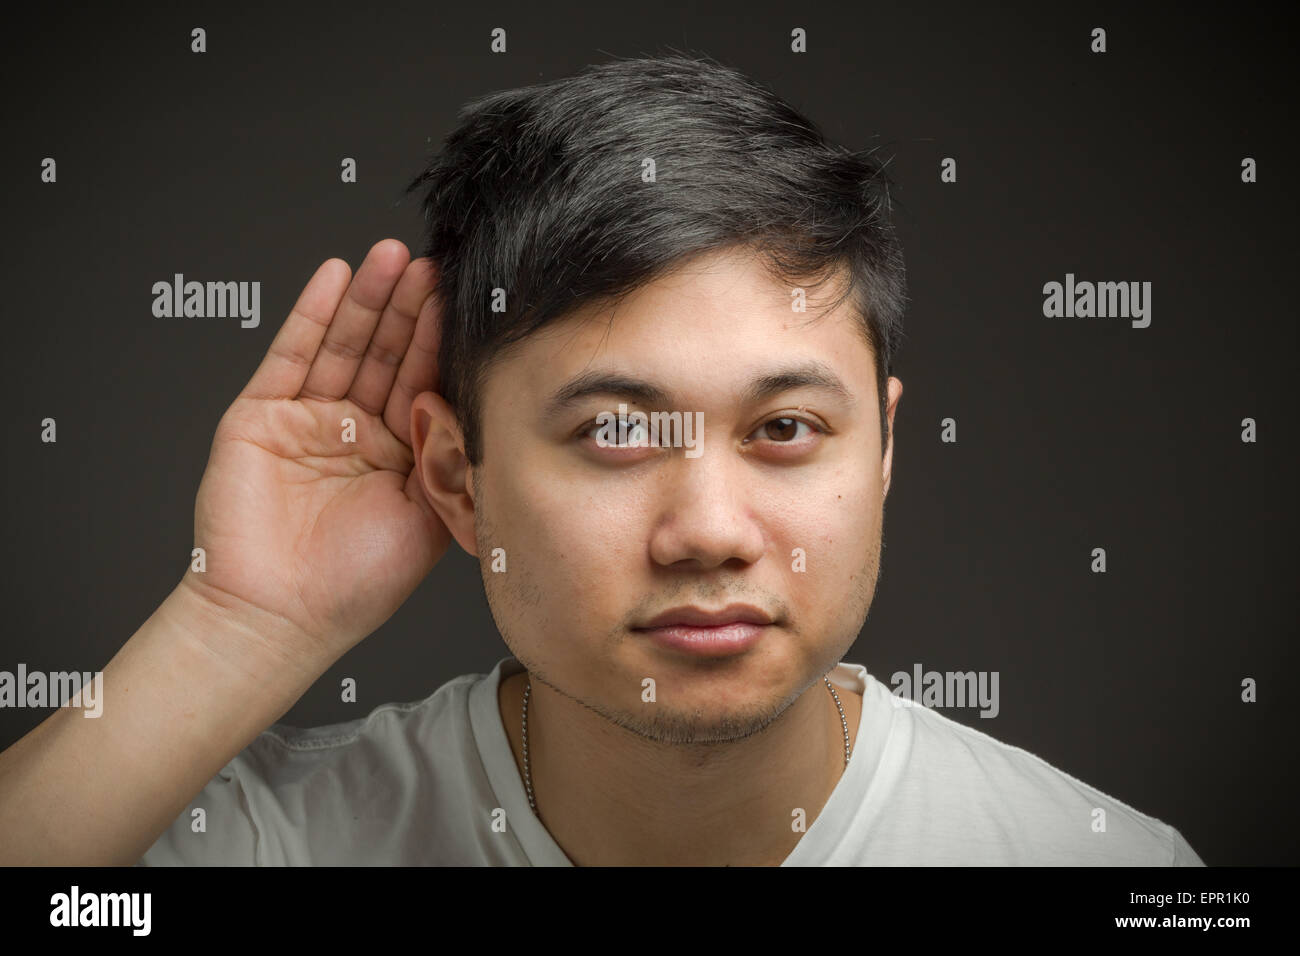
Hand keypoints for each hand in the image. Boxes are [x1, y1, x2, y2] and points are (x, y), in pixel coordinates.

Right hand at [179, 239, 451, 663]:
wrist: (283, 615)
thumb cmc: (358, 581)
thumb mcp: (429, 512)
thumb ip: (449, 453)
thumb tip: (474, 400)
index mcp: (398, 454)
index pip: (422, 382)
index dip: (439, 342)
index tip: (463, 299)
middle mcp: (354, 432)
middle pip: (385, 354)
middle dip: (407, 309)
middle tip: (431, 264)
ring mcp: (307, 420)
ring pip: (343, 346)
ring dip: (367, 300)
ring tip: (390, 256)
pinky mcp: (261, 415)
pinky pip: (290, 355)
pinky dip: (313, 315)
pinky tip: (335, 277)